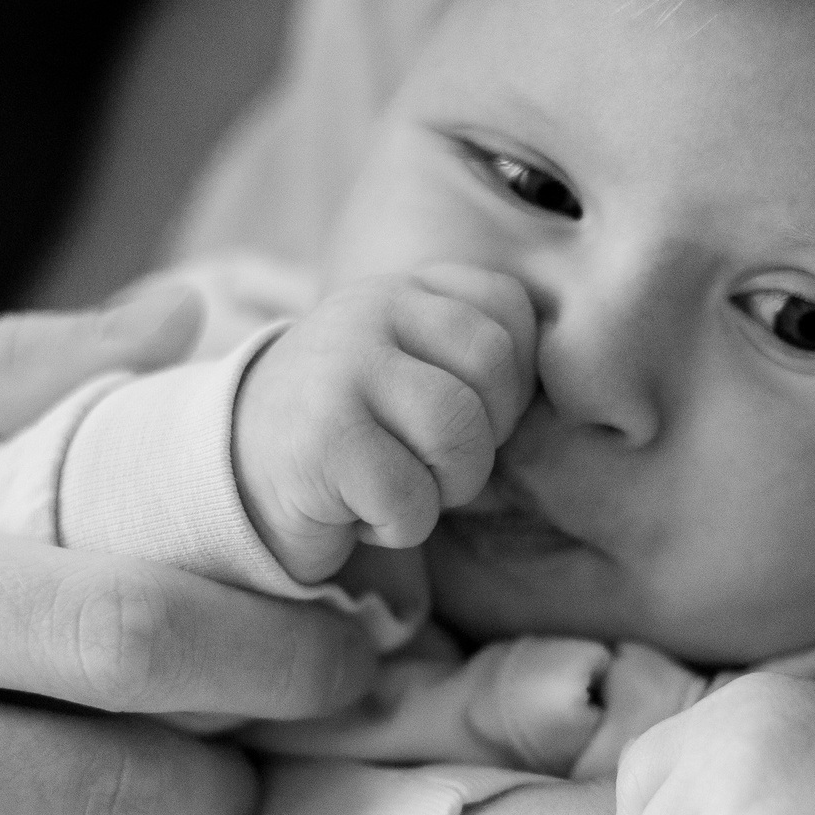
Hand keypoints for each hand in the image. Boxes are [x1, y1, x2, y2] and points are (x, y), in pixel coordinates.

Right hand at [233, 264, 536, 580]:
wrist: (231, 477)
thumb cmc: (352, 436)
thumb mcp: (415, 374)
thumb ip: (481, 360)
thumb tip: (583, 394)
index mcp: (406, 288)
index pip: (511, 311)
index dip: (509, 384)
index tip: (461, 416)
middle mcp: (372, 308)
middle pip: (494, 366)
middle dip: (481, 439)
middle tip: (428, 462)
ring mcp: (341, 367)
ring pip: (458, 431)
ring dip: (442, 487)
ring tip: (397, 485)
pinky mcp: (320, 438)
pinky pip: (409, 496)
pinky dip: (396, 525)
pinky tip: (354, 510)